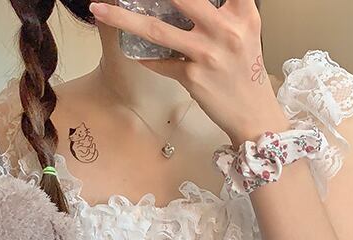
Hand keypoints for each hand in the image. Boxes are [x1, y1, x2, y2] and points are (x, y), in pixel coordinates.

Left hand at [89, 0, 289, 145]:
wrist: (253, 114)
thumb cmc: (246, 71)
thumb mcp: (245, 31)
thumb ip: (225, 10)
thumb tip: (182, 3)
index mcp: (242, 13)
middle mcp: (226, 29)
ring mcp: (207, 54)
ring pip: (157, 30)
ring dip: (123, 18)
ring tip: (99, 10)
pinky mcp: (192, 77)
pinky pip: (161, 62)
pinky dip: (147, 58)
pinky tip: (137, 54)